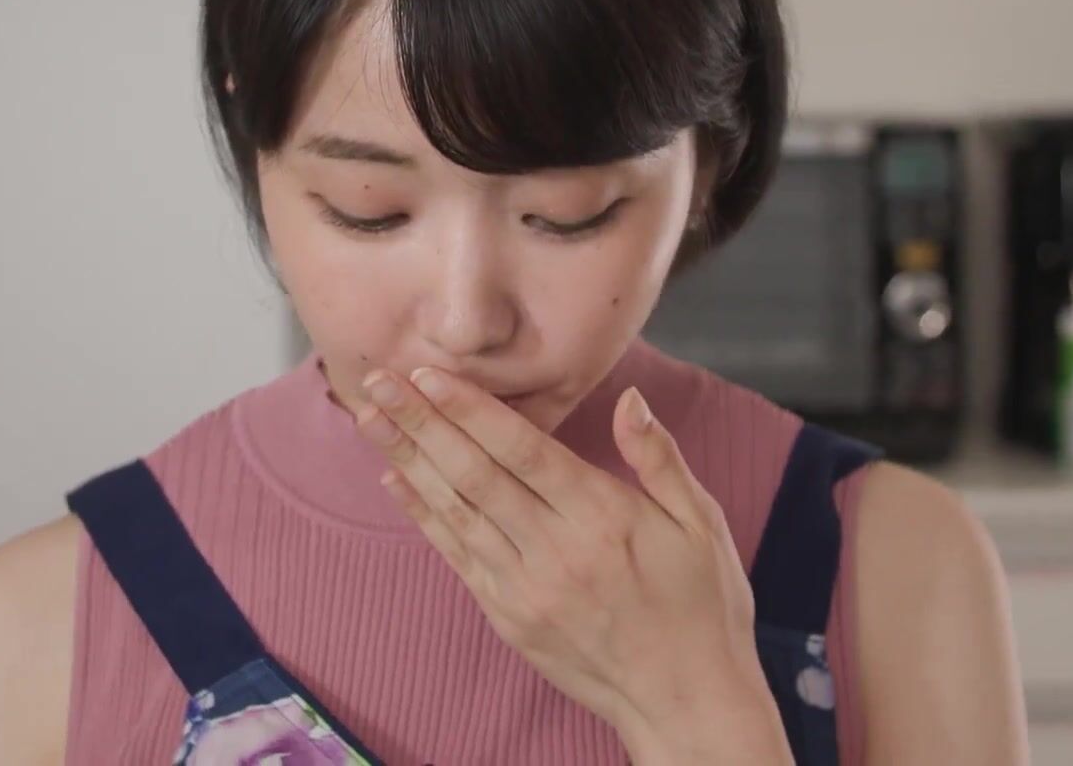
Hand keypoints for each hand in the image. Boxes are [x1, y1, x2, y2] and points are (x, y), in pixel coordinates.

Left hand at [350, 366, 783, 755]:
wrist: (685, 700)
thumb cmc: (702, 606)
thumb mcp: (700, 523)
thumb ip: (658, 458)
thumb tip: (630, 399)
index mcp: (603, 516)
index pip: (521, 449)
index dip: (470, 409)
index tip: (428, 373)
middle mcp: (555, 550)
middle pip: (474, 474)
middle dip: (422, 423)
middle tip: (377, 381)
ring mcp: (525, 589)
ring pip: (455, 512)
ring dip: (409, 462)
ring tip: (370, 419)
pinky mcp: (508, 618)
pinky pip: (456, 556)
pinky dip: (422, 516)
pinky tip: (397, 481)